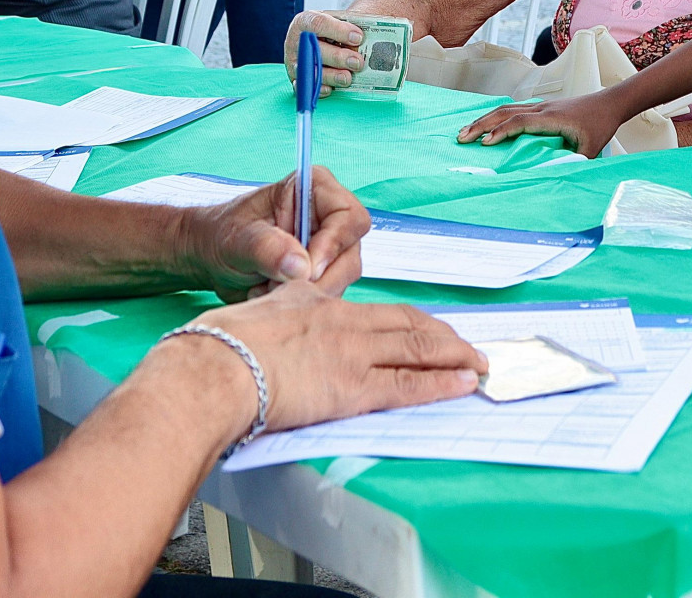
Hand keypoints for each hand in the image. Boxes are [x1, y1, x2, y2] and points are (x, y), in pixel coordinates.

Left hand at [179, 166, 370, 299]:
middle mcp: (328, 216)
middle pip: (350, 252)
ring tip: (267, 288)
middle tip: (281, 288)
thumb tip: (302, 267)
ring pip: (342, 277)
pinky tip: (272, 294)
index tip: (307, 270)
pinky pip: (328, 293)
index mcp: (314, 189)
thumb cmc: (219, 234)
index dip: (333, 245)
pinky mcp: (322, 272)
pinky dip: (302, 302)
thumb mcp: (237, 238)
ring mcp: (328, 246)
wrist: (207, 257)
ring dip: (306, 293)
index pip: (349, 217)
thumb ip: (268, 248)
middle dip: (319, 278)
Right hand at [194, 285, 483, 431]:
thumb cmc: (216, 348)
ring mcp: (351, 353)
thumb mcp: (251, 315)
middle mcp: (341, 322)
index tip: (426, 328)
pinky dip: (441, 382)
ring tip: (478, 364)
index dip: (407, 321)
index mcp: (316, 304)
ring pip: (417, 348)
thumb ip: (272, 316)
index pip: (375, 311)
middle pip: (406, 324)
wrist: (212, 367)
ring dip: (454, 356)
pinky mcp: (353, 387)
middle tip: (466, 347)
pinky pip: (408, 383)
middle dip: (442, 336)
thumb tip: (265, 326)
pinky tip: (463, 382)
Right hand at [284, 11, 367, 94]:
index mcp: (304, 21)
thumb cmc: (335, 30)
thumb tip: (364, 42)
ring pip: (310, 70)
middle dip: (338, 57)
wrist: (328, 39)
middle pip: (314, 49)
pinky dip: (318, 89)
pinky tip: (331, 88)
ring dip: (331, 75)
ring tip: (347, 77)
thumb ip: (351, 27)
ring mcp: (293, 61)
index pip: (317, 23)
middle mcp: (295, 41)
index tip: (358, 37)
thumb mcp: (341, 22)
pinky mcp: (295, 79)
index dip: (338, 31)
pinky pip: (303, 87)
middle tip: (357, 62)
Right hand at [455, 92, 628, 158]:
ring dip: (484, 119)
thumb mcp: (591, 150)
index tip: (484, 143)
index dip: (500, 131)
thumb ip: (574, 163)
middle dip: (481, 124)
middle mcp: (542, 108)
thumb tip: (558, 178)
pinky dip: (494, 116)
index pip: (519, 122)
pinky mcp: (540, 107)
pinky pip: (512, 109)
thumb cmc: (600, 126)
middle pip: (504, 112)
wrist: (609, 104)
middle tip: (461, 137)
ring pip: (505, 108)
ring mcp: (540, 105)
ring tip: (465, 131)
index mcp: (552, 118)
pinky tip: (484, 124)